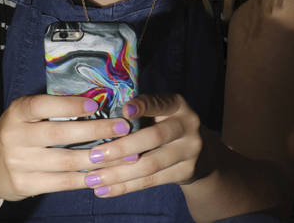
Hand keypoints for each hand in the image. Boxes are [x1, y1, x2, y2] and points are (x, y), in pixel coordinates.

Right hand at [0, 94, 133, 200]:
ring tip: (123, 152)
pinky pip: (62, 182)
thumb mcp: (24, 115)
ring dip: (98, 158)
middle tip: (123, 127)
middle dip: (96, 131)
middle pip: (60, 134)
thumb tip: (97, 100)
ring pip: (66, 161)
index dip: (70, 105)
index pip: (43, 105)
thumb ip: (51, 109)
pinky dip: (85, 178)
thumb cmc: (16, 133)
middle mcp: (15, 136)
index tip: (97, 104)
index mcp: (17, 113)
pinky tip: (103, 173)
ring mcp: (19, 163)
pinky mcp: (25, 184)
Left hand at [77, 93, 213, 197]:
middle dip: (121, 148)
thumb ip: (140, 113)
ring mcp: (190, 150)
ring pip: (150, 164)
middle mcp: (188, 125)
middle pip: (153, 137)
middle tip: (94, 156)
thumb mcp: (160, 113)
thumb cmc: (165, 126)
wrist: (200, 153)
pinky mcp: (186, 171)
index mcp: (177, 105)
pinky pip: (151, 181)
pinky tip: (105, 190)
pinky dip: (126, 186)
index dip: (142, 106)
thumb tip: (100, 120)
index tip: (124, 110)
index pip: (159, 103)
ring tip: (93, 178)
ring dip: (118, 173)